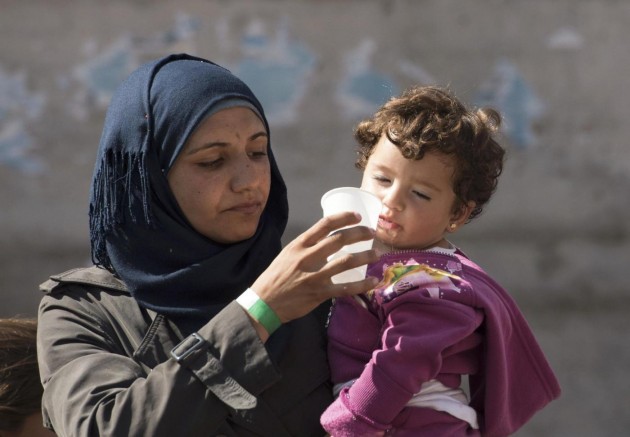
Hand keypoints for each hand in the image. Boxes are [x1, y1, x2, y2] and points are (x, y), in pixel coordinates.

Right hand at [251, 212, 378, 322]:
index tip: (358, 216)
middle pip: (340, 239)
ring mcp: (315, 275)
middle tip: (372, 233)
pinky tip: (374, 281)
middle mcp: (308, 257)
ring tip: (376, 254)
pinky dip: (362, 285)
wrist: (264, 302)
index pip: (325, 224)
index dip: (344, 217)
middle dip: (360, 234)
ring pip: (346, 261)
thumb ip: (306, 247)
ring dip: (365, 256)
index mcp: (299, 244)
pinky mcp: (319, 293)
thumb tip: (327, 241)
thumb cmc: (276, 277)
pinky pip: (346, 287)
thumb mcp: (287, 254)